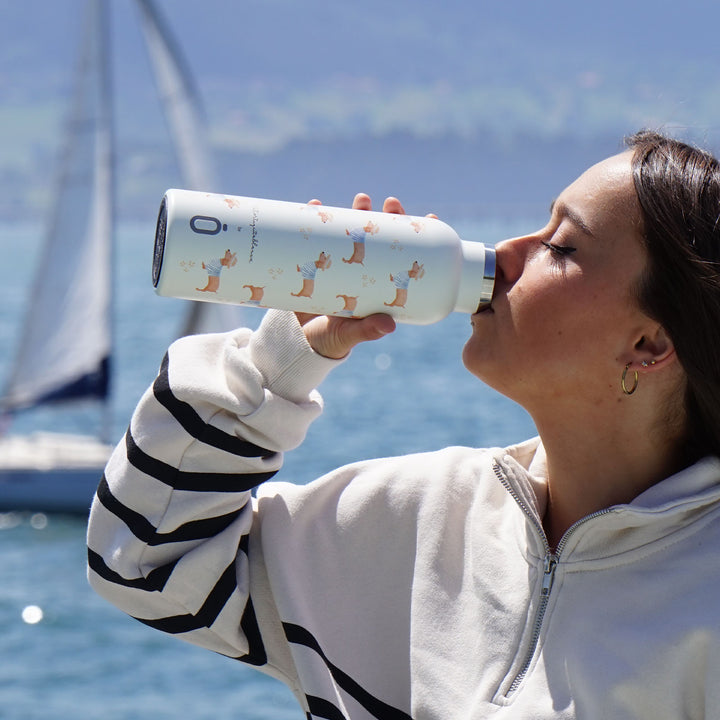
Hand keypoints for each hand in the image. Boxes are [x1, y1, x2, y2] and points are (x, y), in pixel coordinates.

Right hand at [297, 192, 407, 358]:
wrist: (294, 341)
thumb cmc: (327, 341)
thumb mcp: (347, 336)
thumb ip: (366, 331)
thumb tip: (389, 326)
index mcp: (377, 289)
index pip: (403, 258)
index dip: (417, 237)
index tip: (429, 216)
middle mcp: (363, 274)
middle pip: (380, 239)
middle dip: (388, 218)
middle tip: (391, 203)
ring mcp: (340, 266)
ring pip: (354, 232)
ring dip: (358, 213)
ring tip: (362, 199)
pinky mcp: (315, 262)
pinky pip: (318, 235)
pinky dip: (317, 219)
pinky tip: (316, 204)